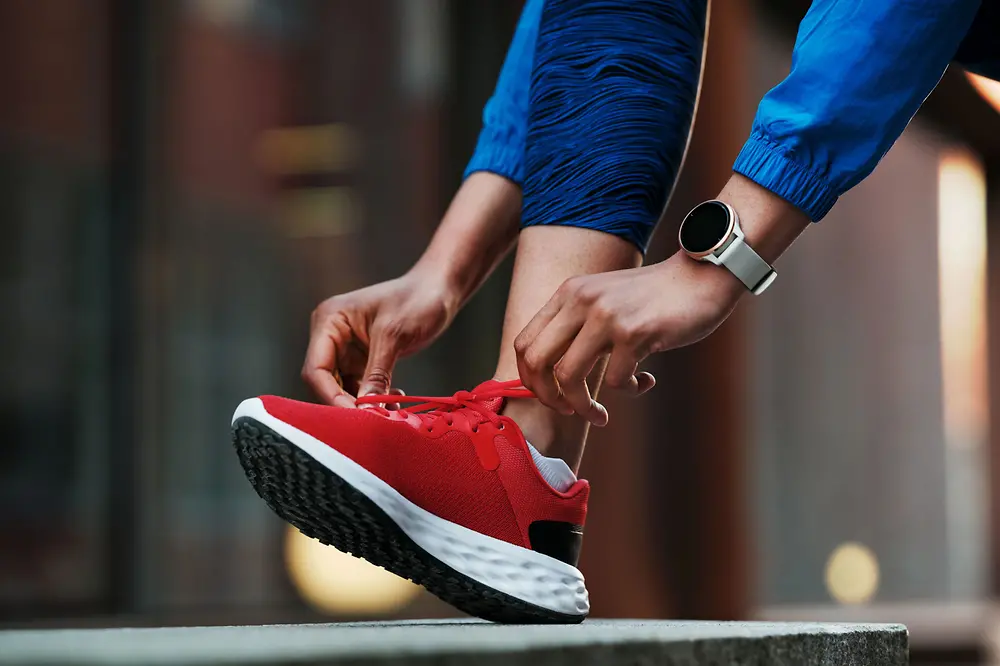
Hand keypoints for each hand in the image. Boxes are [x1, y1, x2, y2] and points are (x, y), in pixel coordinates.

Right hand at [303, 271, 458, 406]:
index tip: (355, 416)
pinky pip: (360, 386)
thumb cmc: (417, 299)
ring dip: (364, 403)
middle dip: (347, 403)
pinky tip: (394, 402)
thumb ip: (377, 373)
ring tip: (389, 412)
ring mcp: (346, 348)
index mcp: (329, 321)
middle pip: (325, 382)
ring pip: (343, 388)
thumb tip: (365, 409)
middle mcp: (331, 335)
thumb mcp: (395, 335)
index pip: (316, 369)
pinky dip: (374, 397)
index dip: (331, 396)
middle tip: (373, 419)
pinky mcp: (363, 359)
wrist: (438, 289)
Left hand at [514, 252, 744, 425]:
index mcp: (568, 293)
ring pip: (568, 377)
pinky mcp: (634, 333)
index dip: (531, 380)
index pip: (524, 343)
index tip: (551, 396)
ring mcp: (606, 316)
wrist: (702, 276)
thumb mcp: (604, 299)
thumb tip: (551, 374)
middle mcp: (581, 301)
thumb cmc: (654, 297)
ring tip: (599, 416)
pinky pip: (614, 381)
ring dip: (582, 407)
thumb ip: (577, 324)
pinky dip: (628, 391)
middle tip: (569, 411)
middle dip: (548, 398)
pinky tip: (645, 381)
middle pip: (536, 362)